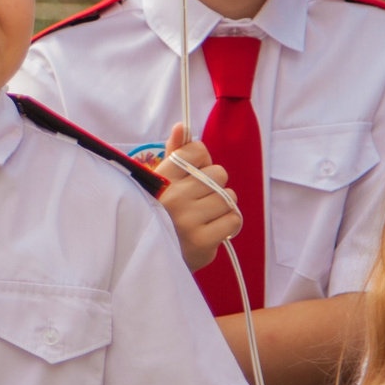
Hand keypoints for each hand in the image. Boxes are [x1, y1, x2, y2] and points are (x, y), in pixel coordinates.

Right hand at [153, 123, 239, 274]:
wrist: (151, 258)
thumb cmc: (161, 214)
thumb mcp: (161, 183)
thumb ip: (175, 154)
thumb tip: (183, 126)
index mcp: (162, 178)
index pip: (197, 151)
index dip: (203, 162)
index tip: (194, 176)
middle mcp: (173, 196)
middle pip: (218, 173)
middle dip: (214, 187)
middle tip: (200, 202)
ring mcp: (188, 219)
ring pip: (228, 197)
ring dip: (222, 207)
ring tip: (206, 217)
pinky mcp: (202, 241)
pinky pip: (233, 219)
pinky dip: (228, 224)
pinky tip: (213, 229)